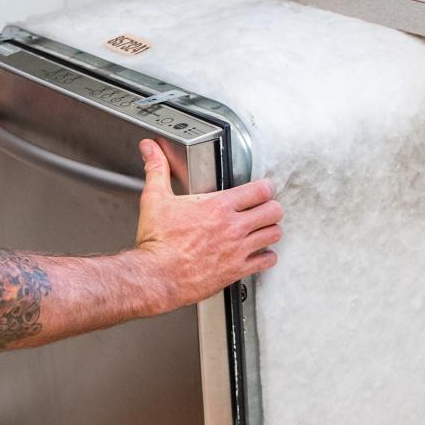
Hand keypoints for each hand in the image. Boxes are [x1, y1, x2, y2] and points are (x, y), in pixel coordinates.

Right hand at [134, 140, 280, 310]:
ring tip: (262, 230)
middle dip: (271, 208)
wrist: (156, 276)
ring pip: (274, 234)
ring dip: (270, 230)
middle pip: (274, 211)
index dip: (265, 187)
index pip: (261, 189)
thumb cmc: (157, 242)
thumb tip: (150, 148)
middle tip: (264, 209)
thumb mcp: (155, 199)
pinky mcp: (237, 270)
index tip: (262, 189)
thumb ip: (157, 170)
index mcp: (218, 205)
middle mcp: (233, 226)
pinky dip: (266, 256)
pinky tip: (258, 254)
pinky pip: (266, 261)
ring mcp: (238, 249)